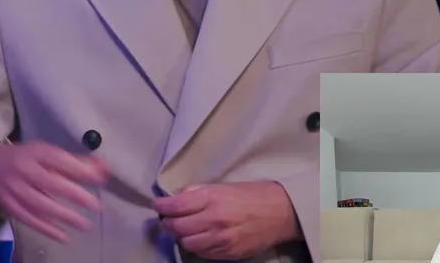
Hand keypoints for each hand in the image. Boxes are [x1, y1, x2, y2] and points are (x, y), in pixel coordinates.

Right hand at [0, 141, 110, 242]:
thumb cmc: (26, 158)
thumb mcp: (48, 153)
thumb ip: (76, 162)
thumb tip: (104, 169)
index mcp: (36, 152)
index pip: (58, 160)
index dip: (79, 170)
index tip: (99, 180)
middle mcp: (23, 169)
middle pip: (49, 183)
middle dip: (74, 195)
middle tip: (96, 206)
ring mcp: (14, 189)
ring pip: (40, 204)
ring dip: (64, 216)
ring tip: (86, 225)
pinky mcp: (9, 206)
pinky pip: (29, 219)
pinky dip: (46, 229)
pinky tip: (64, 236)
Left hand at [153, 181, 299, 259]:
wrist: (282, 213)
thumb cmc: (254, 194)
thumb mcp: (224, 186)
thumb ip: (199, 192)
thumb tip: (177, 197)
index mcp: (213, 198)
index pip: (176, 205)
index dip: (162, 206)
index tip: (157, 205)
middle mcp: (215, 220)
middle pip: (177, 227)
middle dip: (168, 223)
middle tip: (168, 218)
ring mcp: (222, 240)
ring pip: (187, 243)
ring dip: (181, 236)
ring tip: (184, 229)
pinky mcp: (229, 253)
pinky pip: (202, 253)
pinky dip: (196, 246)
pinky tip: (199, 238)